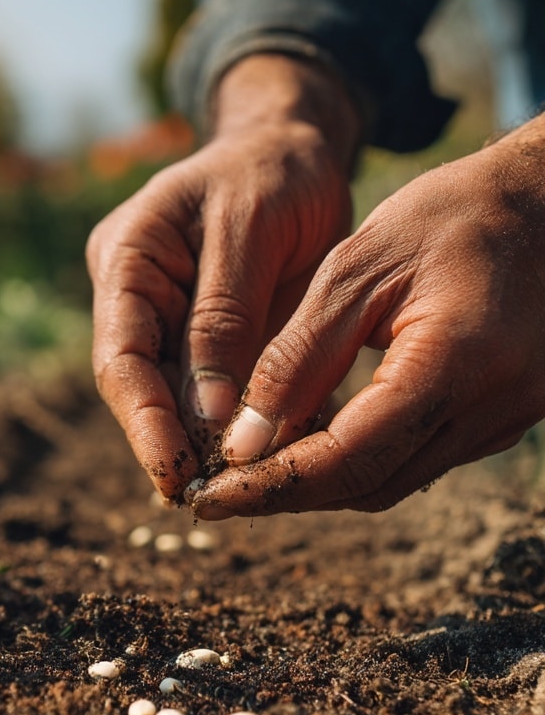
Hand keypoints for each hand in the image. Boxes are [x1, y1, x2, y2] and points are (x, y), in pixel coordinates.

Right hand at [86, 55, 357, 498]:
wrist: (295, 146)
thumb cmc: (273, 171)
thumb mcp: (250, 231)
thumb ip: (224, 320)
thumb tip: (206, 417)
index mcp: (128, 256)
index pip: (120, 354)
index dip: (142, 420)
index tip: (174, 473)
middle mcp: (133, 292)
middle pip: (137, 382)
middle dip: (167, 440)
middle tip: (205, 497)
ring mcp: (163, 313)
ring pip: (171, 392)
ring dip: (198, 440)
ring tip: (230, 490)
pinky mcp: (200, 331)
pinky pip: (207, 385)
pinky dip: (229, 419)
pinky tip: (252, 455)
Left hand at [190, 113, 544, 516]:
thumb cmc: (450, 216)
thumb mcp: (358, 269)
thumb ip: (298, 359)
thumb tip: (243, 443)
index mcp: (456, 363)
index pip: (348, 458)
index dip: (270, 486)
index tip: (208, 498)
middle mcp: (492, 408)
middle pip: (368, 484)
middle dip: (286, 494)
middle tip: (216, 489)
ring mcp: (506, 419)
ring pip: (391, 481)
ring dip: (318, 482)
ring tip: (249, 468)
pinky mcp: (502, 417)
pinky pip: (415, 458)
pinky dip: (355, 459)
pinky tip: (307, 440)